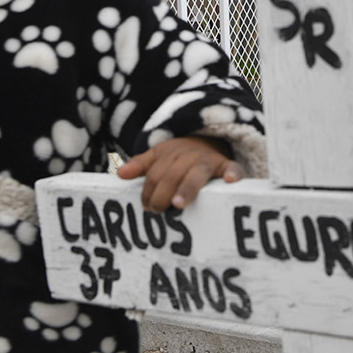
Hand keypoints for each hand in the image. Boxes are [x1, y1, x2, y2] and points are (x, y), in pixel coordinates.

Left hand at [117, 136, 243, 211]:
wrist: (210, 140)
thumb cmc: (180, 156)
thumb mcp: (158, 156)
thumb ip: (140, 165)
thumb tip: (120, 174)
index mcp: (170, 154)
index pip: (155, 174)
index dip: (148, 192)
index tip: (146, 207)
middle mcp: (189, 156)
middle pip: (172, 176)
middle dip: (162, 195)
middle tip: (158, 211)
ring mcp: (209, 160)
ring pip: (196, 174)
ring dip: (187, 187)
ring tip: (178, 203)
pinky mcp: (227, 166)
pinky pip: (231, 168)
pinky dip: (231, 173)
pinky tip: (229, 180)